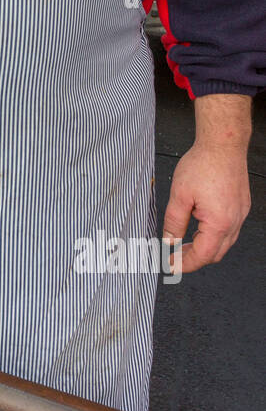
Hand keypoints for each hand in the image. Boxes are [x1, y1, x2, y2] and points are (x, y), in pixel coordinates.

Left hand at [163, 142, 250, 273]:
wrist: (223, 144)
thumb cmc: (204, 164)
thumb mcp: (179, 195)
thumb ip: (173, 222)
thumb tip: (169, 241)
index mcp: (219, 223)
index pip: (202, 256)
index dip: (185, 264)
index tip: (171, 266)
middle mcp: (234, 222)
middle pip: (215, 253)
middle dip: (195, 258)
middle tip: (175, 256)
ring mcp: (240, 214)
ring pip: (224, 243)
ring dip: (204, 247)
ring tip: (184, 243)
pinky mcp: (241, 206)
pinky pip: (229, 229)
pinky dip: (213, 235)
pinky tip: (200, 226)